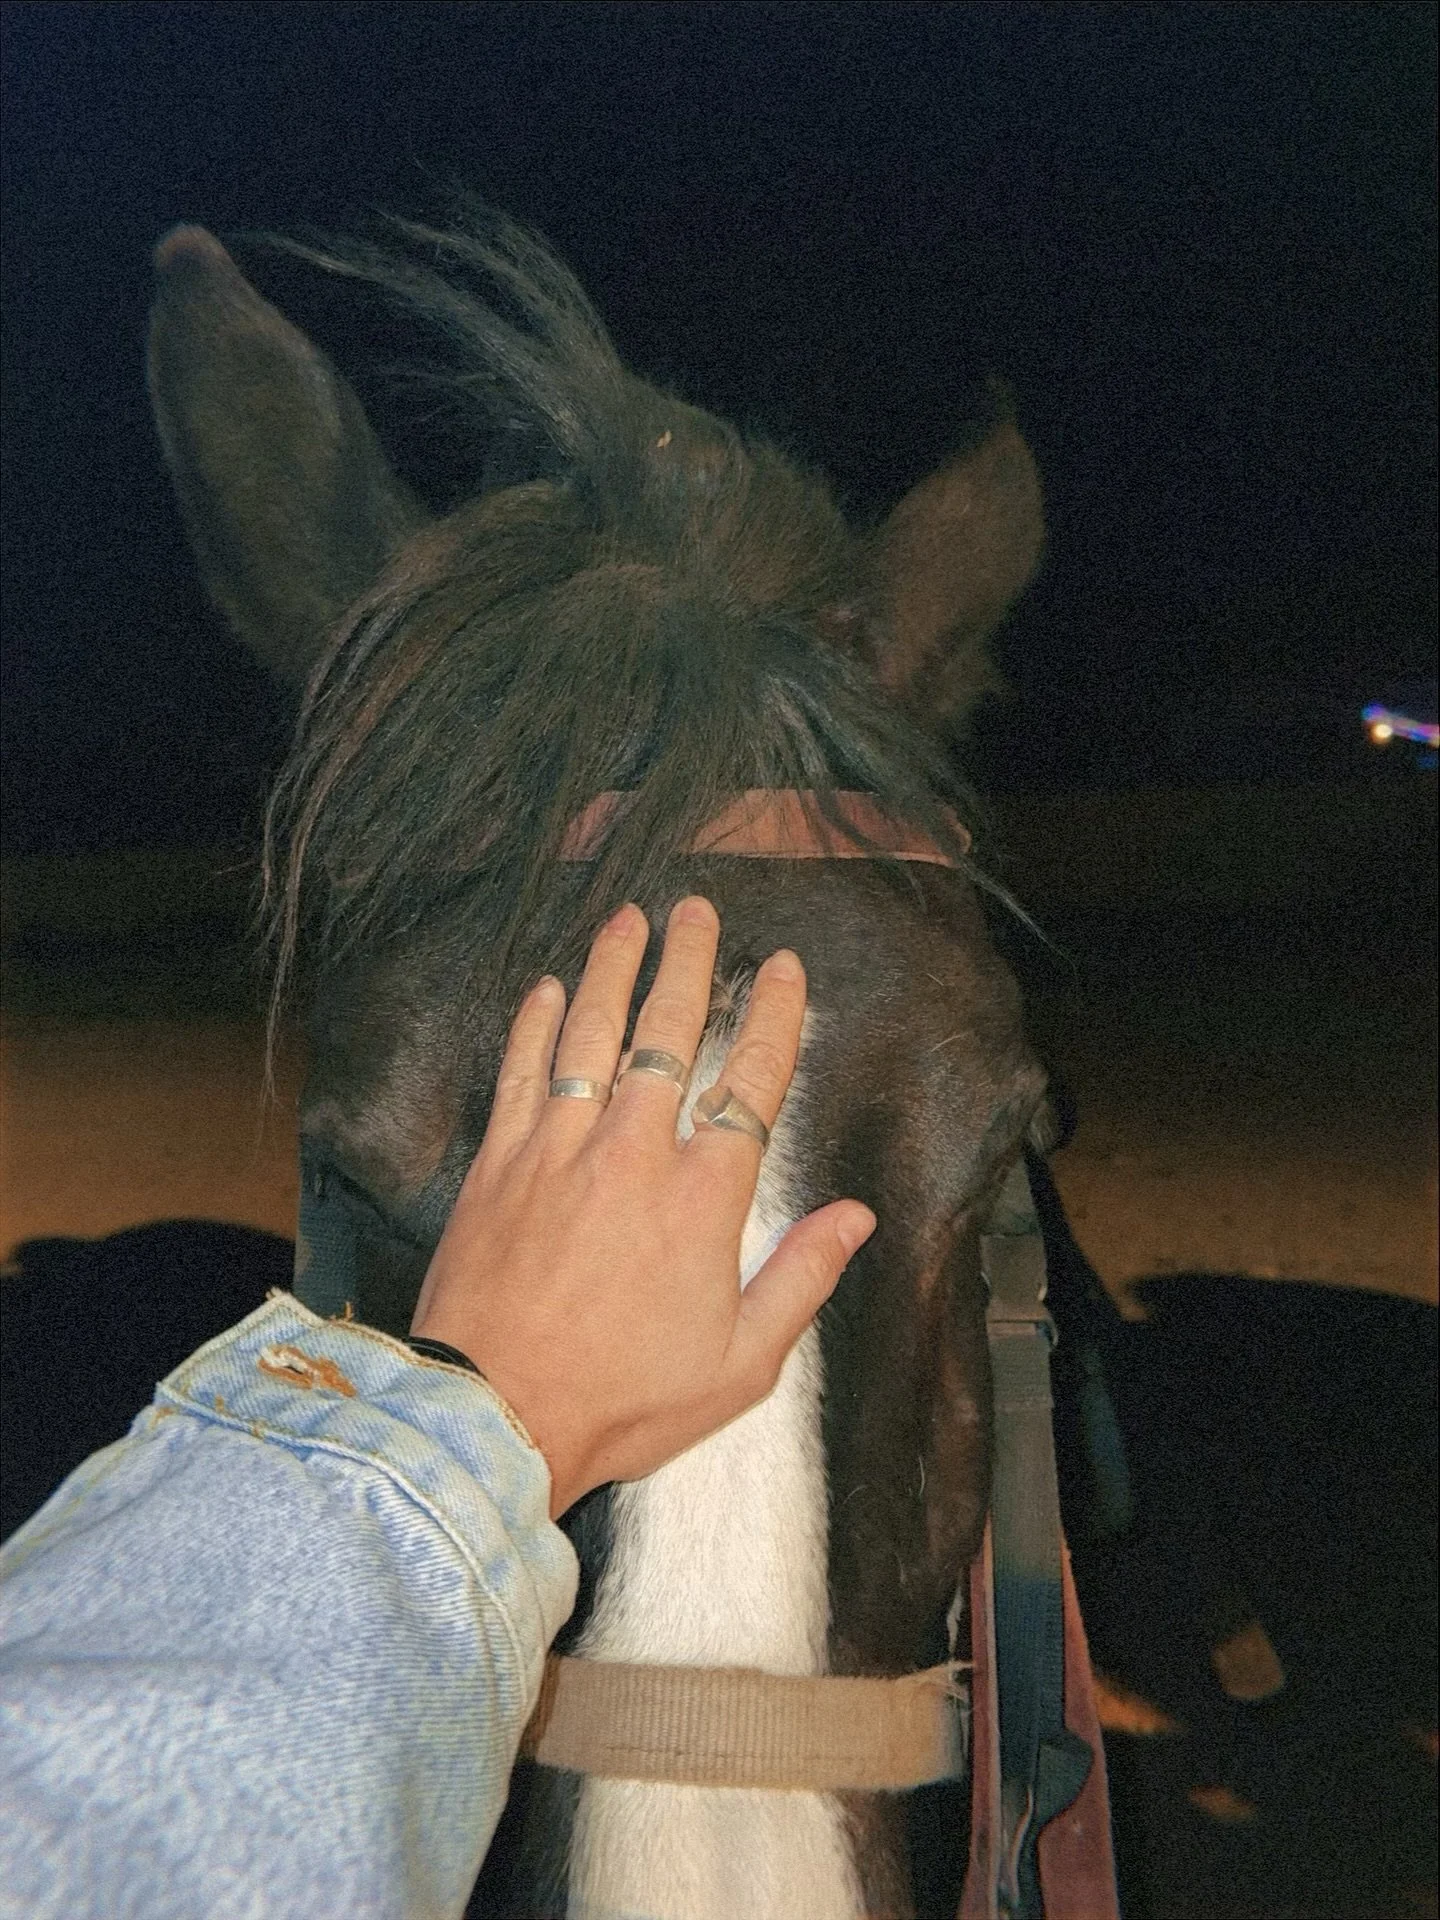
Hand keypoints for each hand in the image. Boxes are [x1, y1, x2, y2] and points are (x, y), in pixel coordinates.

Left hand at [409, 896, 874, 1516]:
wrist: (494, 1415)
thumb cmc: (621, 1401)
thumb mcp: (741, 1364)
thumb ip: (801, 1278)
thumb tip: (855, 1217)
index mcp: (703, 1199)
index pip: (750, 1082)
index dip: (771, 1017)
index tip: (781, 970)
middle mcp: (633, 1154)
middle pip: (666, 1033)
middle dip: (687, 963)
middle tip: (695, 910)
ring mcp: (559, 1151)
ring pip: (591, 1035)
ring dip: (612, 970)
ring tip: (627, 919)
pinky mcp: (499, 1165)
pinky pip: (520, 1073)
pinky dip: (535, 1025)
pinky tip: (546, 989)